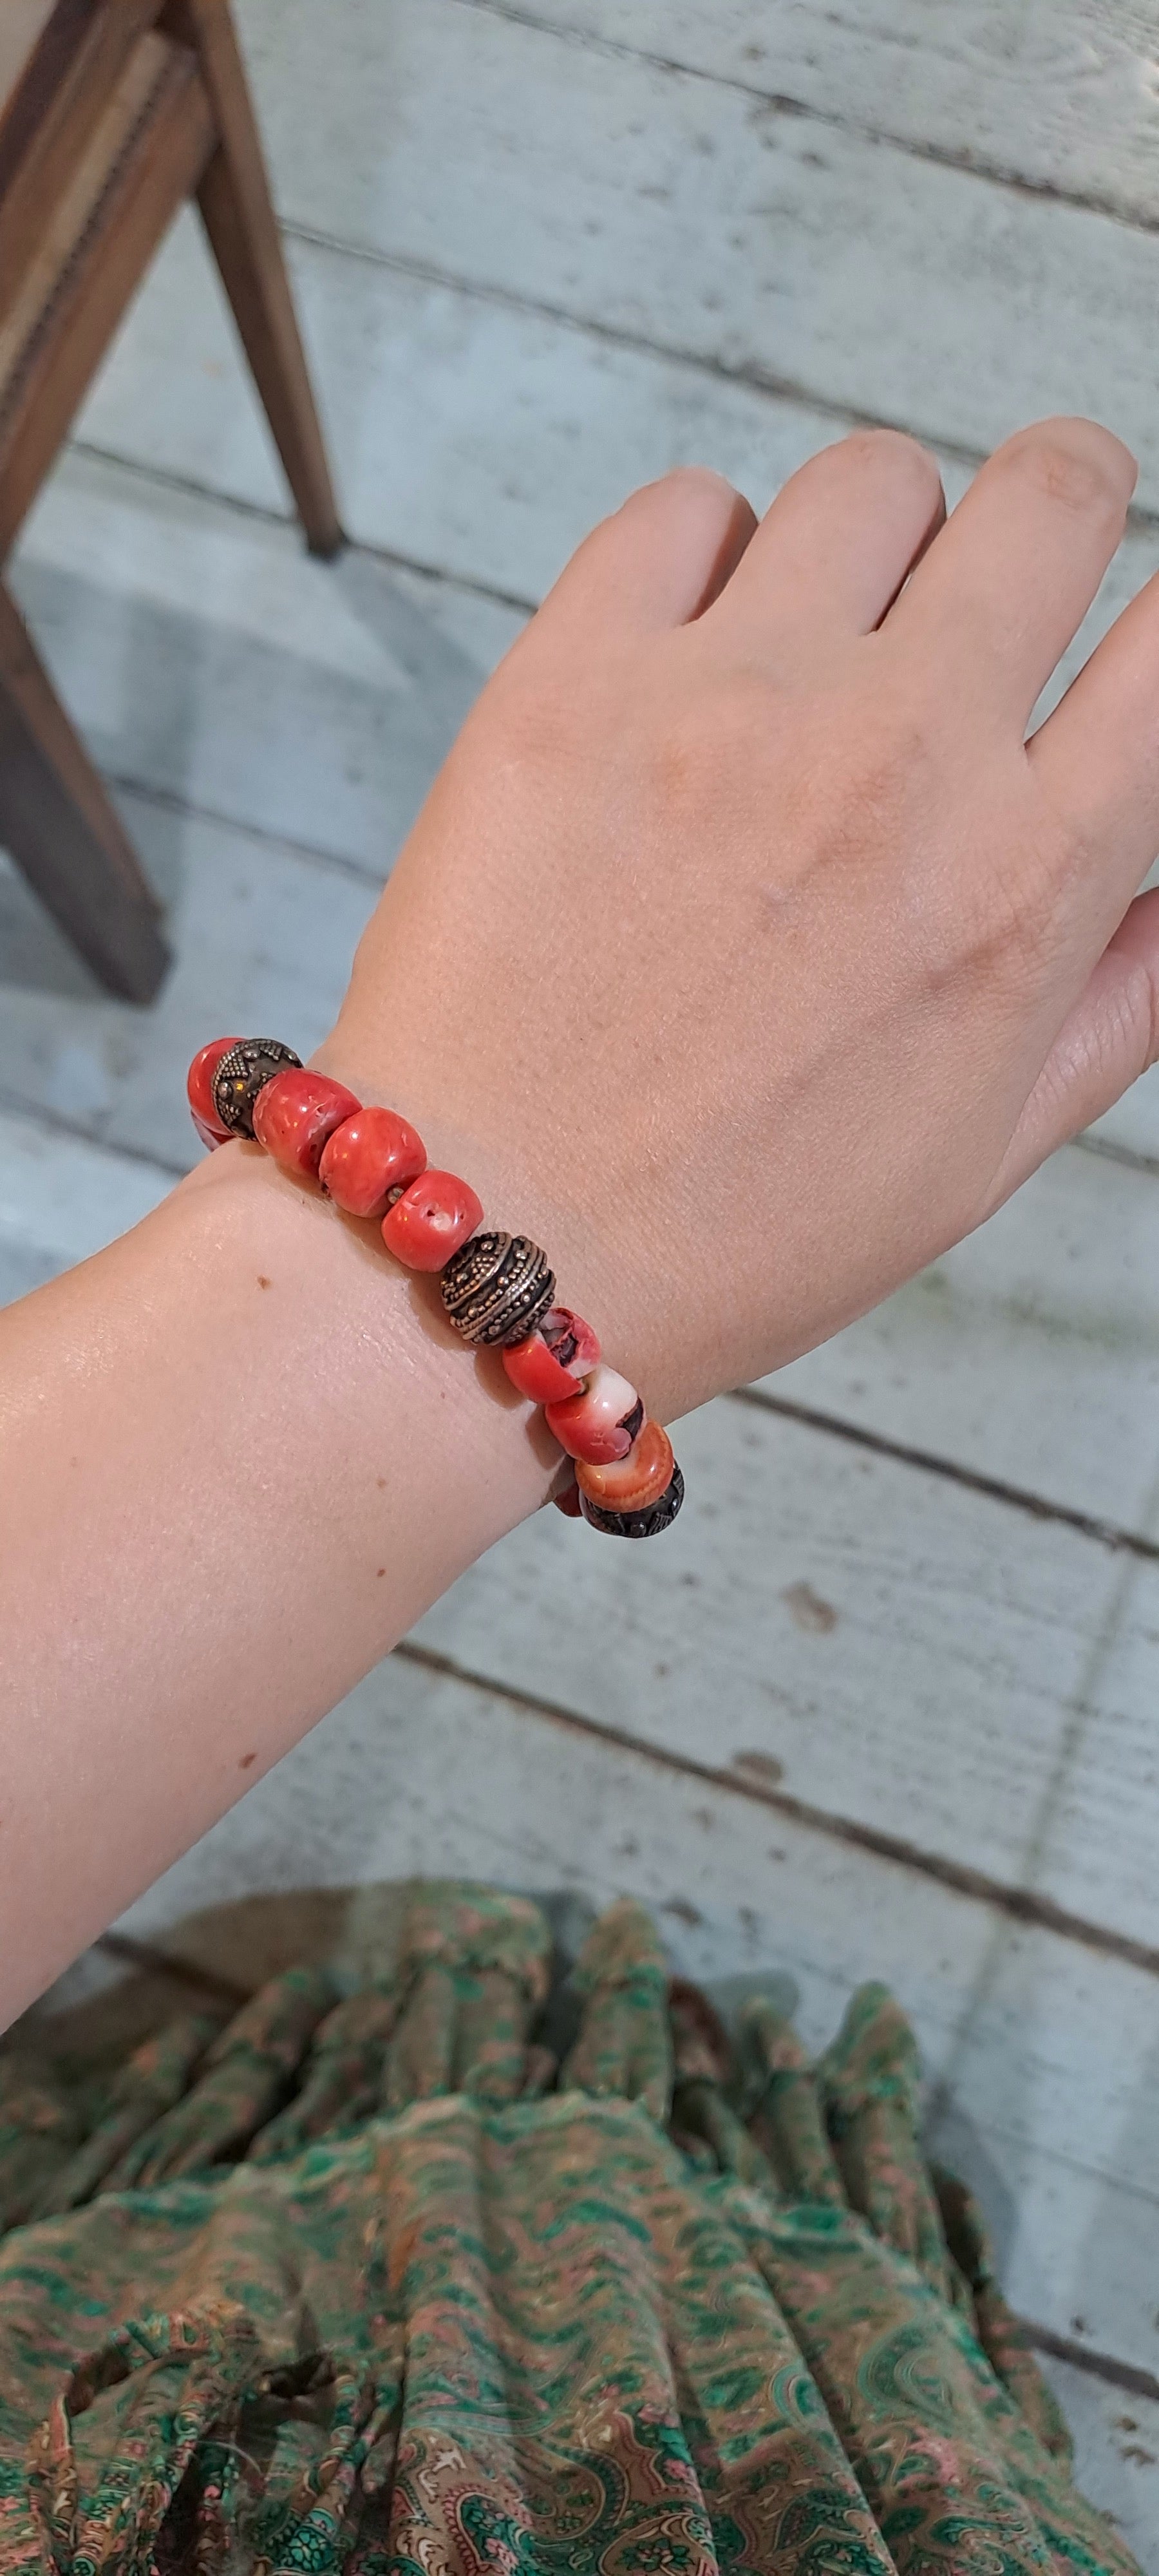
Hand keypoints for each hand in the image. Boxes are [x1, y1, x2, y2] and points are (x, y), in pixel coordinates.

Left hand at [322, 419, 1158, 1426]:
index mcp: (1024, 879)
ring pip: (871, 478)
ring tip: (814, 640)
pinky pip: (683, 508)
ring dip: (869, 543)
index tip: (1104, 650)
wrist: (495, 1243)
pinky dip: (703, 557)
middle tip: (985, 585)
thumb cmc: (734, 1230)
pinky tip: (684, 655)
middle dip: (1050, 517)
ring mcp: (732, 701)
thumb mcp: (980, 1153)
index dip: (1151, 630)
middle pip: (1055, 492)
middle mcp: (901, 757)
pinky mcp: (573, 677)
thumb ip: (1112, 1002)